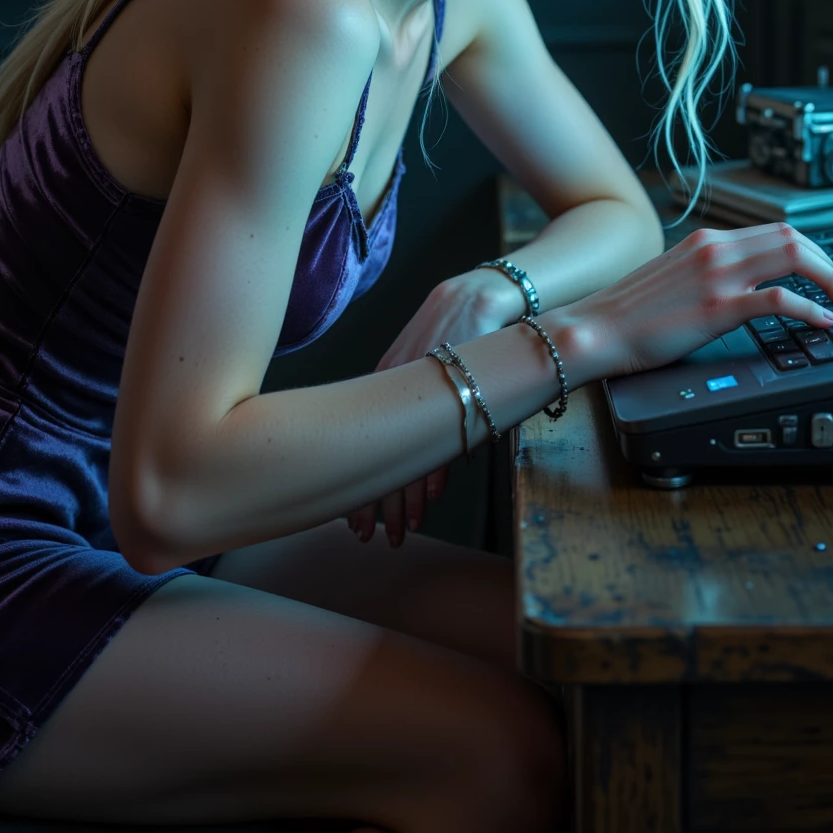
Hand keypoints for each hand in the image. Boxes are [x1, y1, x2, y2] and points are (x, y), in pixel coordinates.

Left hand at [346, 267, 522, 544]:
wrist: (480, 296)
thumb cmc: (450, 331)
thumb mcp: (421, 360)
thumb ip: (407, 395)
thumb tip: (399, 443)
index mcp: (382, 381)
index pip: (361, 444)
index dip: (359, 486)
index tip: (352, 520)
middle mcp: (396, 388)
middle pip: (378, 457)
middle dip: (376, 502)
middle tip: (370, 536)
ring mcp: (426, 391)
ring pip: (408, 456)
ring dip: (406, 498)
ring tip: (404, 528)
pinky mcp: (457, 391)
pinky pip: (442, 440)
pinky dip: (435, 471)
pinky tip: (429, 497)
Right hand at [570, 221, 832, 379]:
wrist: (596, 329)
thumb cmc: (629, 313)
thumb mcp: (674, 277)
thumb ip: (707, 273)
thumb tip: (742, 285)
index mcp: (707, 241)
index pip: (776, 231)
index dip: (813, 251)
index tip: (827, 274)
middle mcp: (716, 250)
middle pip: (793, 238)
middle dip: (830, 262)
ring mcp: (718, 277)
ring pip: (793, 257)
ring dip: (830, 279)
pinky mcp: (717, 308)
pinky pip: (778, 299)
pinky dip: (810, 307)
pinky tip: (823, 321)